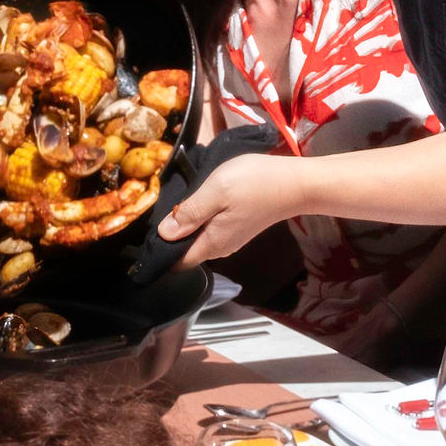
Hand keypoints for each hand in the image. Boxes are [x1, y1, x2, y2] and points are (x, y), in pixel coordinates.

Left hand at [155, 154, 301, 264]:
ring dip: (187, 224)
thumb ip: (189, 213)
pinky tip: (201, 199)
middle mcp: (220, 247)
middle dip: (171, 235)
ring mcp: (231, 238)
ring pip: (198, 238)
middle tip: (163, 207)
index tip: (150, 230)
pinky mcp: (239, 227)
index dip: (160, 251)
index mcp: (211, 243)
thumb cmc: (255, 183)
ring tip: (180, 200)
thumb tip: (164, 235)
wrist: (296, 183)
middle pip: (186, 251)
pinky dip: (201, 219)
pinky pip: (210, 229)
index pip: (177, 263)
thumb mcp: (216, 191)